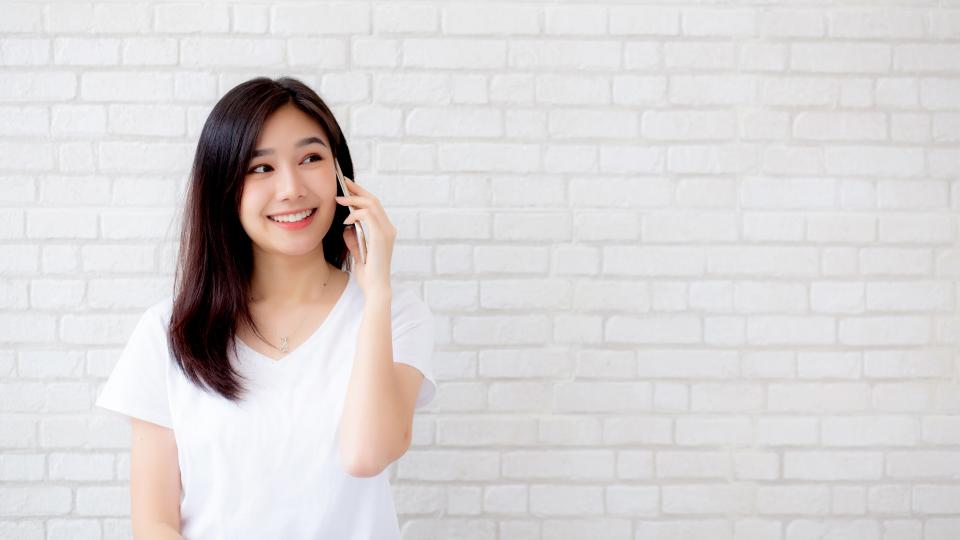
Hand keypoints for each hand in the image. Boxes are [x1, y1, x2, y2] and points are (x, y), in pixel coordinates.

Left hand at [335, 176, 395, 296]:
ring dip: (354, 199)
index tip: (347, 187)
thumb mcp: (357, 252)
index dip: (361, 194)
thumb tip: (347, 227)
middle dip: (357, 189)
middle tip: (342, 181)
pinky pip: (368, 215)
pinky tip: (346, 220)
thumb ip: (353, 238)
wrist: (375, 288)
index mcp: (385, 231)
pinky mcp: (381, 236)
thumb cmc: (367, 274)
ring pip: (372, 204)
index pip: (374, 206)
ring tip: (339, 198)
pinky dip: (355, 214)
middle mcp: (389, 229)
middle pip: (374, 200)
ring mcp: (387, 231)